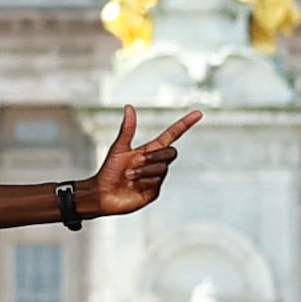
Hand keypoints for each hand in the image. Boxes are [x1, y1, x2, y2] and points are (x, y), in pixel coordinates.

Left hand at [79, 108, 201, 215]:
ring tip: (128, 175)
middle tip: (137, 160)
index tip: (198, 113)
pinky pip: (157, 182)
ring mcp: (156, 178)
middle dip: (155, 155)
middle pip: (171, 152)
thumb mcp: (119, 148)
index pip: (172, 135)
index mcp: (149, 150)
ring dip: (143, 170)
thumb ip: (127, 129)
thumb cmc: (108, 171)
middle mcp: (155, 163)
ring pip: (162, 168)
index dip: (185, 124)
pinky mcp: (154, 191)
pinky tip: (133, 185)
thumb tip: (129, 107)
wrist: (102, 194)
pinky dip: (144, 181)